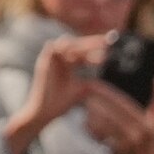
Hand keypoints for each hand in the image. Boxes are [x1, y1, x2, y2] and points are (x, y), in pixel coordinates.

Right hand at [6, 34, 105, 148]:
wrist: (45, 111)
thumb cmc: (61, 103)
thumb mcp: (82, 90)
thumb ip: (92, 83)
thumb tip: (108, 82)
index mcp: (68, 64)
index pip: (84, 51)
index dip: (96, 48)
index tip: (110, 46)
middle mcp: (59, 59)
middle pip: (77, 44)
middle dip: (91, 42)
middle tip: (105, 42)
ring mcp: (51, 59)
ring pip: (66, 43)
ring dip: (80, 45)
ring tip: (94, 48)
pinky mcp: (43, 62)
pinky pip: (53, 47)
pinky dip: (65, 48)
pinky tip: (78, 54)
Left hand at [78, 82, 153, 153]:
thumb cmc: (150, 139)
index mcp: (148, 123)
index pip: (123, 104)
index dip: (107, 93)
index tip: (95, 84)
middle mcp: (138, 134)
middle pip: (110, 113)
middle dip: (96, 101)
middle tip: (85, 91)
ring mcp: (127, 144)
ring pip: (102, 124)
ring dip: (91, 113)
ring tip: (85, 103)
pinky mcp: (116, 151)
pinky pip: (100, 135)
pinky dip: (92, 126)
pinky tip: (87, 120)